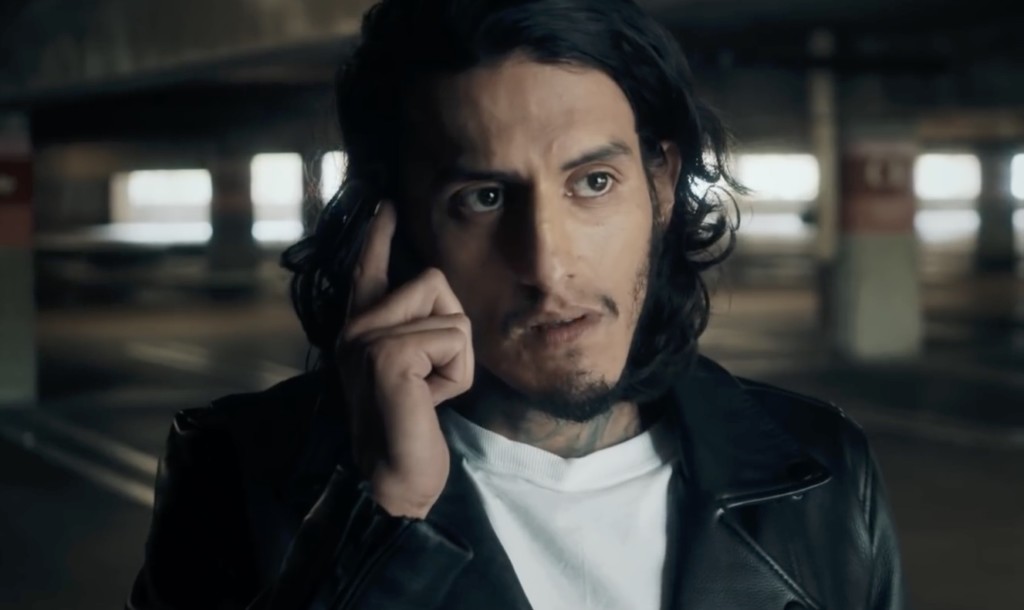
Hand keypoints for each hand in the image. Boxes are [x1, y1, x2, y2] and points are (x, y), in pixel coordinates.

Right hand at [335, 201, 473, 518]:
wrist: (395, 478)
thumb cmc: (412, 425)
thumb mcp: (412, 368)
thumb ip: (414, 329)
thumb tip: (435, 290)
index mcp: (359, 328)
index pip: (368, 268)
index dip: (378, 233)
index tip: (386, 201)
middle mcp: (355, 327)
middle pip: (433, 279)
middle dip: (453, 329)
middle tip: (430, 378)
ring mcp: (366, 338)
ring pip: (450, 312)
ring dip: (458, 357)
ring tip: (428, 390)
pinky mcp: (388, 354)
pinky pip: (454, 339)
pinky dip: (458, 375)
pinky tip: (430, 400)